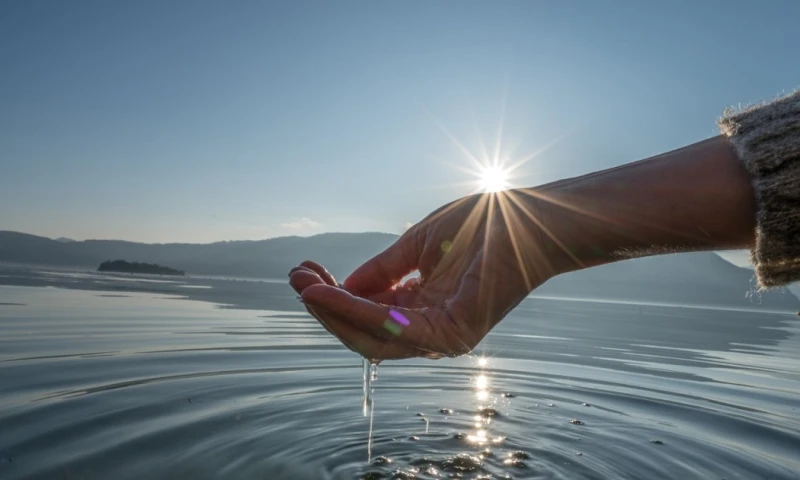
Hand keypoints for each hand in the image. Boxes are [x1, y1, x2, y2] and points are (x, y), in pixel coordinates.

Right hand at [289, 191, 559, 360]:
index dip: (333, 297)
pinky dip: (355, 311)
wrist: (529, 216)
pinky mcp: (452, 334)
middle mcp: (431, 328)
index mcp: (423, 306)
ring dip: (332, 312)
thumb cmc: (482, 225)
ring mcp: (443, 336)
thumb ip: (381, 271)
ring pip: (371, 340)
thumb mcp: (416, 246)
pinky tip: (327, 292)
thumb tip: (337, 289)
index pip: (368, 313)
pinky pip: (392, 329)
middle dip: (325, 308)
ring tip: (304, 285)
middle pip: (364, 334)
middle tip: (295, 279)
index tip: (303, 273)